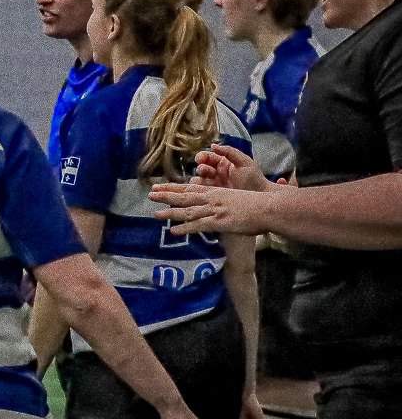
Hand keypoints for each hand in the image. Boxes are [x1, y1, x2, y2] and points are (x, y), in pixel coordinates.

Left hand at [148, 183, 272, 235]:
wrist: (268, 208)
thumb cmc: (257, 204)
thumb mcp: (236, 198)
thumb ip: (223, 200)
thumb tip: (216, 205)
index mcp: (216, 192)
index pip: (190, 189)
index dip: (172, 189)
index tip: (158, 187)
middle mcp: (212, 199)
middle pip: (185, 196)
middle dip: (166, 196)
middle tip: (150, 194)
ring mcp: (215, 210)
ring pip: (188, 211)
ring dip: (171, 213)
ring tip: (155, 215)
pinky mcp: (220, 222)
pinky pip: (199, 226)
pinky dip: (185, 229)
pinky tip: (174, 231)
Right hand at [193, 143, 271, 192]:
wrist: (260, 195)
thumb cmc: (254, 178)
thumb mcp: (244, 161)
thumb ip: (229, 152)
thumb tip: (213, 146)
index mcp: (222, 162)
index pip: (207, 157)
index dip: (202, 156)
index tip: (200, 159)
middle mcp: (216, 172)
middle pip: (201, 168)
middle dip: (201, 168)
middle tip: (204, 170)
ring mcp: (213, 184)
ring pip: (198, 180)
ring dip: (197, 180)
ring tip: (202, 182)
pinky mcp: (213, 195)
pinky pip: (201, 191)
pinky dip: (197, 190)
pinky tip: (200, 190)